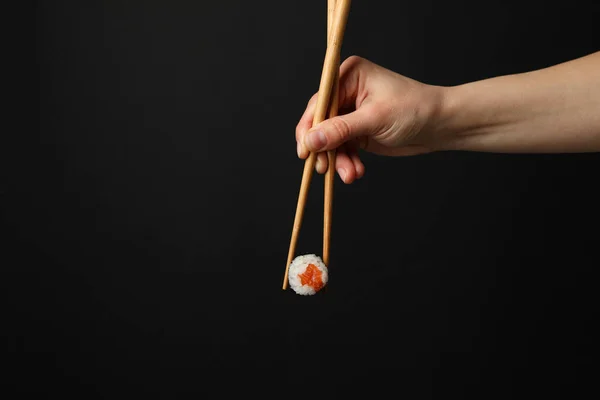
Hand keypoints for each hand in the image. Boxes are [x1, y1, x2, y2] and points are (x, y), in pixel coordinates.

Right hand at [296, 56, 446, 183]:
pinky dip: (347, 162)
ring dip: (338, 160)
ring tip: (349, 174)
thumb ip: (340, 130)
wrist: (440, 126)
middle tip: (324, 168)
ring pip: (330, 141)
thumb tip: (310, 140)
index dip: (308, 128)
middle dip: (324, 148)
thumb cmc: (414, 109)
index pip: (319, 102)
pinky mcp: (358, 131)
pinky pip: (343, 149)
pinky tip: (356, 172)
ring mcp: (351, 113)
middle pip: (320, 123)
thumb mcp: (374, 119)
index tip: (305, 150)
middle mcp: (347, 92)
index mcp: (349, 76)